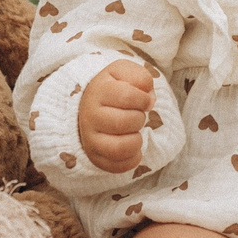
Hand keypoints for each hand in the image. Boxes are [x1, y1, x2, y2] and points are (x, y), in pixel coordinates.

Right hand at [76, 60, 154, 174]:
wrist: (88, 105)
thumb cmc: (112, 88)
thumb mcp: (123, 71)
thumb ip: (140, 76)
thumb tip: (150, 98)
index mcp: (99, 91)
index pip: (126, 96)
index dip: (143, 99)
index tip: (144, 100)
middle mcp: (90, 116)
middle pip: (124, 122)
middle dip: (139, 118)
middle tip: (137, 115)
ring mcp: (91, 139)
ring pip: (119, 148)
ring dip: (136, 140)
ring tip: (135, 133)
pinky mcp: (95, 157)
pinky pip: (117, 166)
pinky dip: (132, 159)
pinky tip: (134, 147)